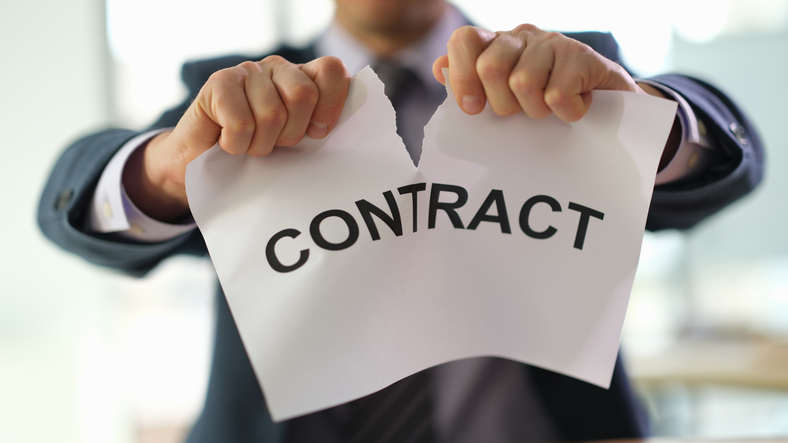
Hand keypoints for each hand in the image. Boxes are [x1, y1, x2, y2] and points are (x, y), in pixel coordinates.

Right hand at [124, 56, 350, 221]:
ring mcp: (247, 71)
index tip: (319, 133)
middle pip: (303, 95)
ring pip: (271, 114)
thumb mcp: (297, 143)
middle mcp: (277, 68)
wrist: (202, 165)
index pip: (331, 71)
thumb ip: (323, 130)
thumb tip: (354, 131)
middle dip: (291, 133)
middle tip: (276, 145)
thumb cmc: (257, 154)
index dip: (331, 104)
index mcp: (303, 78)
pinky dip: (236, 145)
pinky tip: (229, 143)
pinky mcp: (219, 83)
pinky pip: (241, 123)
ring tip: (250, 146)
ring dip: (260, 145)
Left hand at [432, 24, 650, 121]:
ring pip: (522, 83)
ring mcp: (553, 42)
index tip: (473, 109)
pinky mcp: (583, 55)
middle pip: (489, 67)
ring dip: (536, 111)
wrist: (610, 106)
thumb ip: (472, 83)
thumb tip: (439, 69)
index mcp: (497, 44)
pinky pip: (557, 95)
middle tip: (522, 112)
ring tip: (550, 110)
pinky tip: (575, 108)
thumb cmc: (547, 103)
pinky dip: (566, 113)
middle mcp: (523, 36)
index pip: (464, 41)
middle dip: (503, 104)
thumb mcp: (506, 97)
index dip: (462, 76)